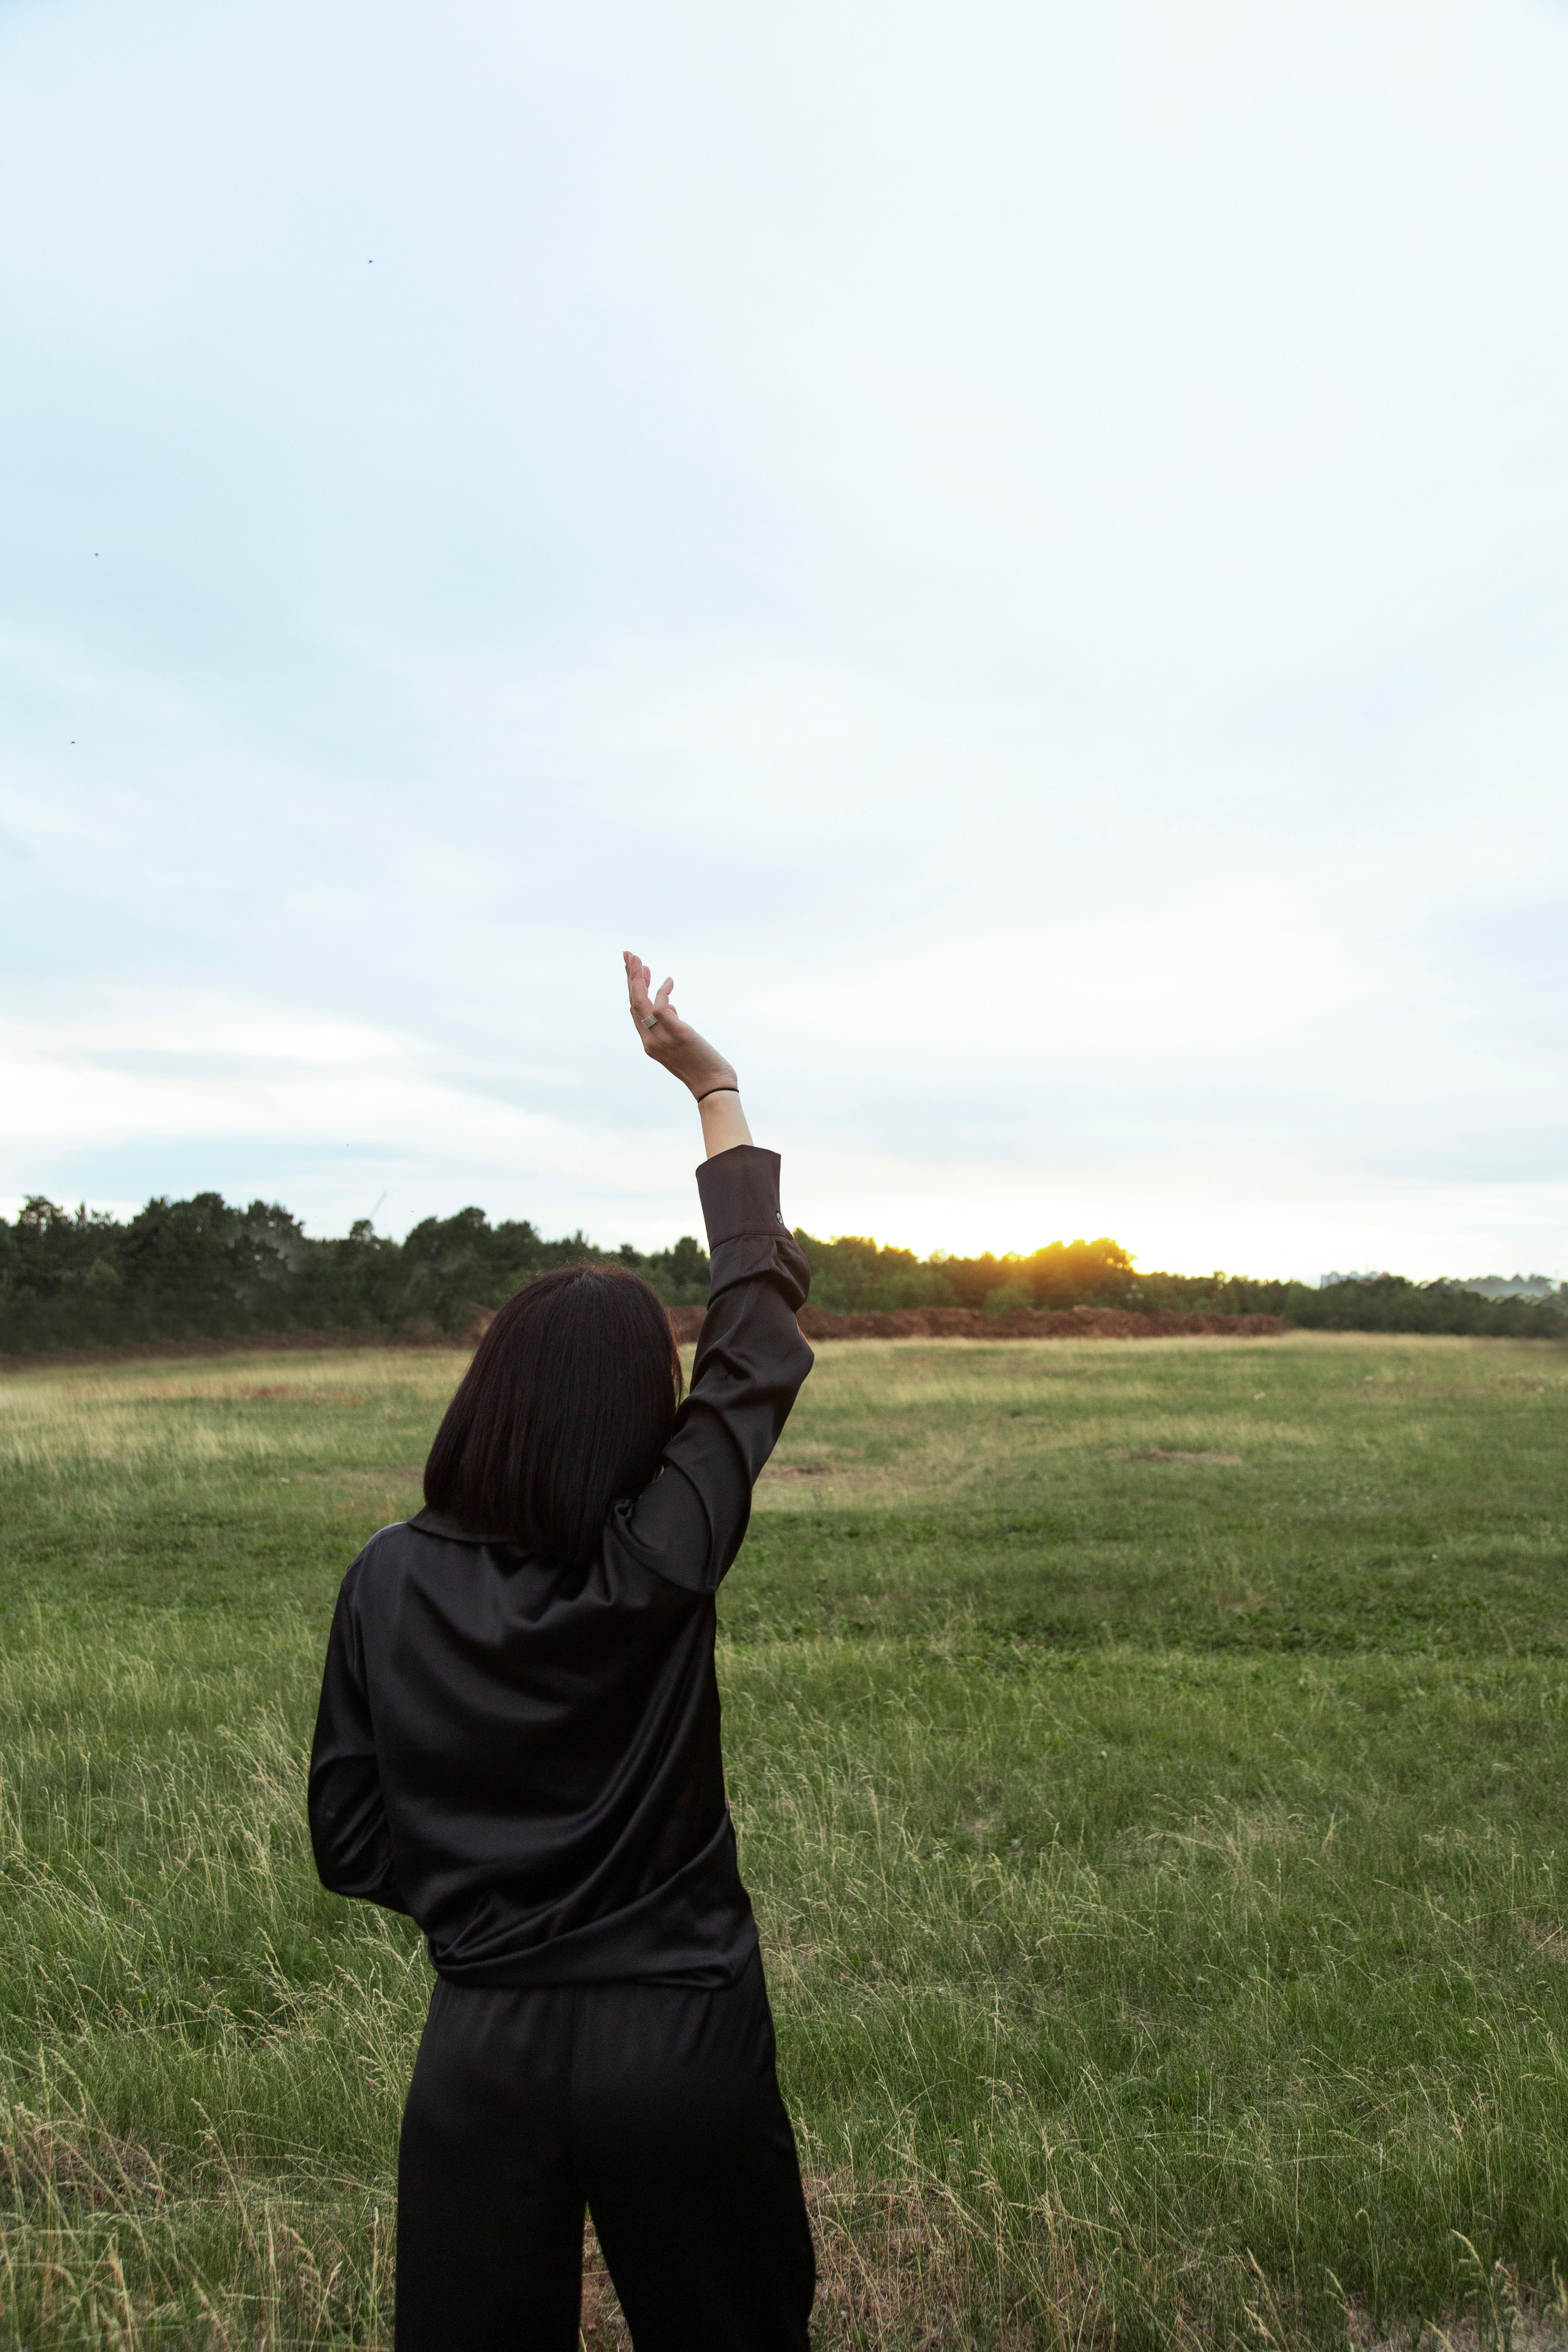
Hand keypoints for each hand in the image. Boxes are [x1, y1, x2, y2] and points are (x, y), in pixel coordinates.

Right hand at [623, 952, 738, 1099]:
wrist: (713, 1086)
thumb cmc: (702, 1066)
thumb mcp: (684, 1042)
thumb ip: (674, 1025)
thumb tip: (671, 1008)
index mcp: (650, 1044)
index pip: (636, 1012)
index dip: (635, 989)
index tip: (640, 971)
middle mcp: (650, 1041)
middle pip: (633, 1003)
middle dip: (631, 977)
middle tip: (630, 955)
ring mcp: (661, 1038)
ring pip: (640, 1002)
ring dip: (638, 978)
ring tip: (638, 959)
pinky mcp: (676, 1033)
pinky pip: (661, 1006)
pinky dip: (662, 991)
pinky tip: (669, 981)